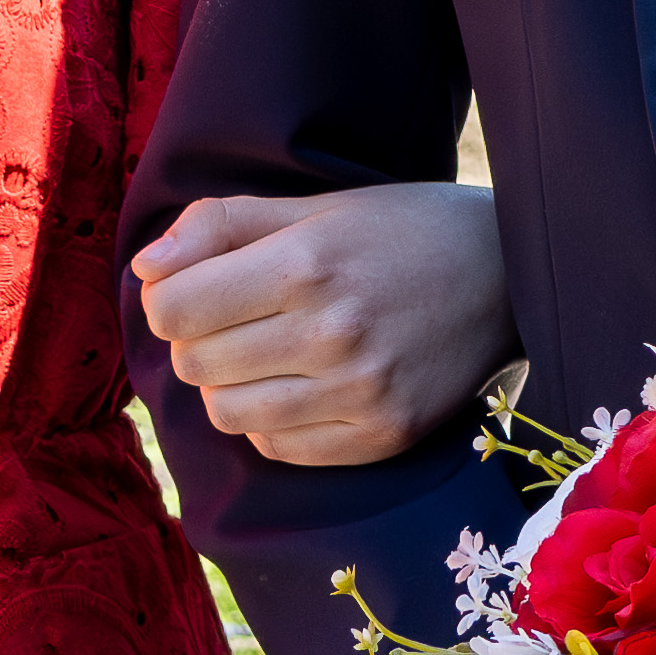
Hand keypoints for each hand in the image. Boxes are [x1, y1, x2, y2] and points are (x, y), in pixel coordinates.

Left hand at [130, 184, 512, 465]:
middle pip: (193, 363)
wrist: (510, 274)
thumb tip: (145, 268)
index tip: (192, 286)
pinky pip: (279, 449)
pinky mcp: (383, 435)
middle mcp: (331, 332)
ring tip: (268, 352)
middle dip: (197, 339)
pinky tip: (304, 385)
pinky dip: (272, 422)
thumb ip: (221, 226)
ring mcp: (360, 392)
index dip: (165, 296)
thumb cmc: (401, 230)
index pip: (170, 308)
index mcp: (306, 262)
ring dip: (230, 384)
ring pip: (228, 413)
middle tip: (237, 317)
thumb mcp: (313, 205)